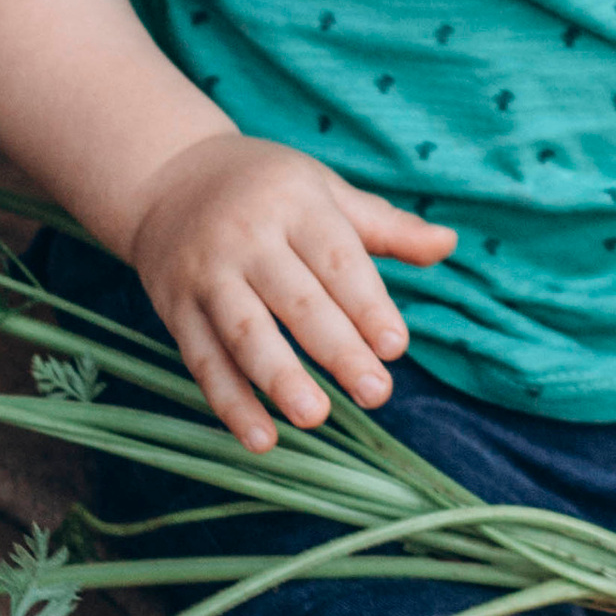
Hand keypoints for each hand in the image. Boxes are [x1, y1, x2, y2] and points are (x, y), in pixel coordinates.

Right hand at [126, 135, 456, 449]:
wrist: (165, 177)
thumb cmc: (267, 189)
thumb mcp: (325, 191)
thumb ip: (386, 226)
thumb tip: (449, 243)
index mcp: (294, 204)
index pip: (337, 260)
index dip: (367, 304)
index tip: (396, 347)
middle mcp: (246, 238)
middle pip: (296, 300)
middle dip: (337, 349)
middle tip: (376, 393)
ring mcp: (206, 275)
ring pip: (244, 332)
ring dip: (278, 378)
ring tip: (315, 417)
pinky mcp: (176, 308)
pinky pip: (203, 360)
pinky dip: (229, 402)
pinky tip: (261, 439)